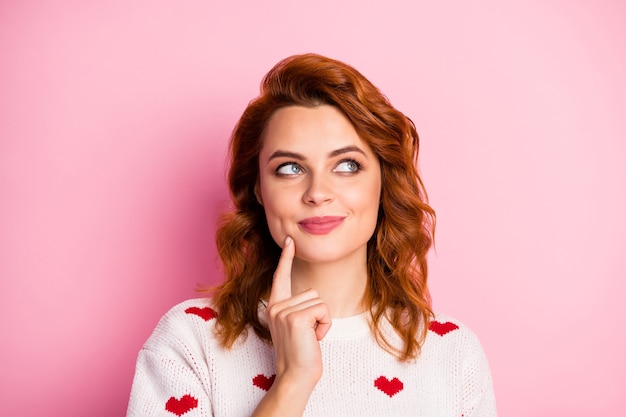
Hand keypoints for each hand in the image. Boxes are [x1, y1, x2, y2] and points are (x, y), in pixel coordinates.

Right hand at [265, 236, 331, 391]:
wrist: (295, 376)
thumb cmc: (300, 354)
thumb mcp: (294, 327)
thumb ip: (297, 310)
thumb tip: (311, 298)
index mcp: (274, 306)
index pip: (280, 276)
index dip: (286, 258)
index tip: (290, 240)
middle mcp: (276, 306)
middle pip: (311, 292)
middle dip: (318, 313)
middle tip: (307, 335)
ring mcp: (283, 311)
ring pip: (318, 300)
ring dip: (322, 320)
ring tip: (309, 337)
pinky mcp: (295, 318)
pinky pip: (323, 310)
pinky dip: (325, 325)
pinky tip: (314, 339)